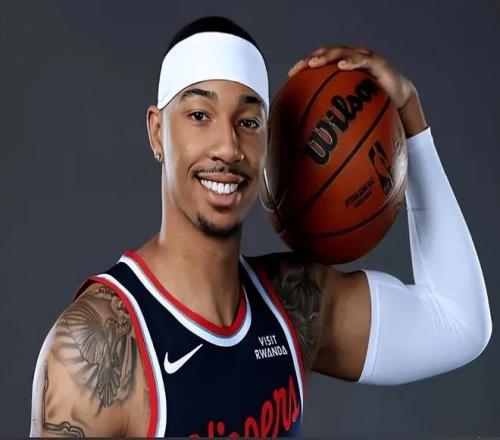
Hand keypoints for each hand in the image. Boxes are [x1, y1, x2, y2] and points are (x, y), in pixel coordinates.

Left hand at [288, 45, 426, 136]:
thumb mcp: (348, 114)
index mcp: (340, 70)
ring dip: (327, 56)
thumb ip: (332, 119)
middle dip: (312, 59)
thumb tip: (312, 140)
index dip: (304, 65)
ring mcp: (364, 59)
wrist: (399, 103)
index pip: (319, 62)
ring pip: (343, 52)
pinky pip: (363, 61)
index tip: (291, 75)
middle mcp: (350, 60)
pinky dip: (352, 62)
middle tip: (301, 67)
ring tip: (315, 63)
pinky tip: (341, 66)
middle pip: (327, 53)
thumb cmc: (370, 108)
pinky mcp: (378, 64)